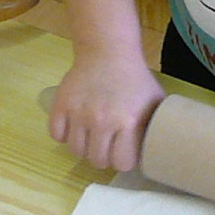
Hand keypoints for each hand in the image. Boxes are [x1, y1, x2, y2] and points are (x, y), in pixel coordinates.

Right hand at [48, 54, 165, 171]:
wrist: (108, 51)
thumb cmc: (134, 78)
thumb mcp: (154, 101)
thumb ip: (153, 128)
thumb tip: (158, 151)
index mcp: (128, 122)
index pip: (121, 163)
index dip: (123, 160)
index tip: (123, 152)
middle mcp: (102, 121)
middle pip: (97, 160)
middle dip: (104, 156)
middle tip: (107, 145)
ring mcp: (79, 113)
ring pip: (76, 151)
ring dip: (84, 147)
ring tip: (91, 135)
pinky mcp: (61, 105)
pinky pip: (57, 135)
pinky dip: (64, 135)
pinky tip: (75, 126)